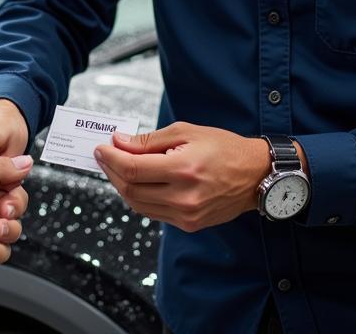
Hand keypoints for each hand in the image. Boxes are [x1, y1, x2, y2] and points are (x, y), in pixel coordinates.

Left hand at [93, 123, 271, 231]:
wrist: (255, 175)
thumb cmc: (223, 148)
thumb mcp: (186, 132)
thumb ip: (149, 141)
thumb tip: (119, 142)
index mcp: (184, 169)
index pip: (133, 169)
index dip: (110, 158)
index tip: (100, 147)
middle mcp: (184, 197)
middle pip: (130, 189)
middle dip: (111, 171)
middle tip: (104, 155)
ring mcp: (186, 215)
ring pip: (137, 204)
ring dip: (121, 185)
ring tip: (116, 166)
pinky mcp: (189, 224)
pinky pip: (153, 213)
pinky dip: (138, 197)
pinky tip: (136, 181)